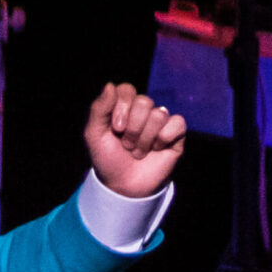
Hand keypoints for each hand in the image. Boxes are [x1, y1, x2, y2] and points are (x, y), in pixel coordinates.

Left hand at [85, 83, 186, 199]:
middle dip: (132, 129)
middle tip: (127, 145)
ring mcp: (161, 120)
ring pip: (159, 115)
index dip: (121, 109)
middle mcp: (144, 110)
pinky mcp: (176, 132)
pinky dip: (164, 139)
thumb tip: (110, 85)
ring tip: (138, 151)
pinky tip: (157, 149)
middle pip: (144, 102)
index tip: (115, 129)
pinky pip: (177, 123)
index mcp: (125, 106)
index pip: (127, 90)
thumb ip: (99, 109)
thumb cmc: (109, 160)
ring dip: (144, 140)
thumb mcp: (94, 136)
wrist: (123, 186)